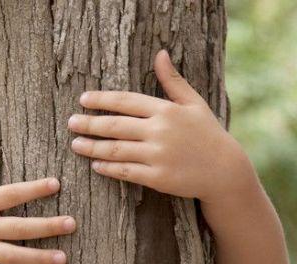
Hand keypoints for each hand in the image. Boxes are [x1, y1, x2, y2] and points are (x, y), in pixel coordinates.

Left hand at [67, 50, 256, 202]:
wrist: (225, 171)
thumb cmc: (207, 134)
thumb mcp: (193, 103)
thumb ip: (172, 81)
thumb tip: (160, 54)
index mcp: (166, 110)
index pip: (125, 101)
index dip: (101, 100)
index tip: (83, 100)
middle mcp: (160, 131)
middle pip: (114, 126)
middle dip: (89, 123)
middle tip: (71, 122)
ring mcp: (158, 155)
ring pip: (115, 149)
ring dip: (92, 148)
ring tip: (76, 144)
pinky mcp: (157, 177)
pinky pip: (125, 171)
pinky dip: (108, 168)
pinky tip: (95, 165)